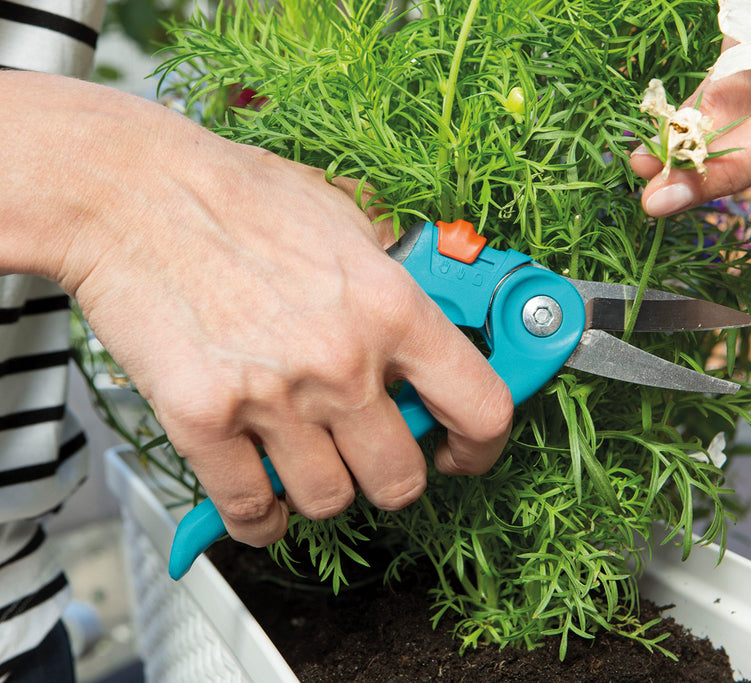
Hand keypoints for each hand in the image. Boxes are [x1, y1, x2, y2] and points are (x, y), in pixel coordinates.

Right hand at [4, 72, 512, 546]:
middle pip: (402, 479)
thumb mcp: (347, 212)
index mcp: (393, 308)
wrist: (132, 192)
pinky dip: (262, 518)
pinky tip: (263, 495)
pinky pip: (252, 510)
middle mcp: (342, 361)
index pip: (481, 409)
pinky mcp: (203, 420)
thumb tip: (436, 300)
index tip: (463, 451)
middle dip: (393, 474)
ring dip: (326, 490)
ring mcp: (273, 397)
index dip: (483, 446)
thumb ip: (397, 269)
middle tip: (373, 452)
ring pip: (330, 501)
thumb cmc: (237, 194)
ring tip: (310, 460)